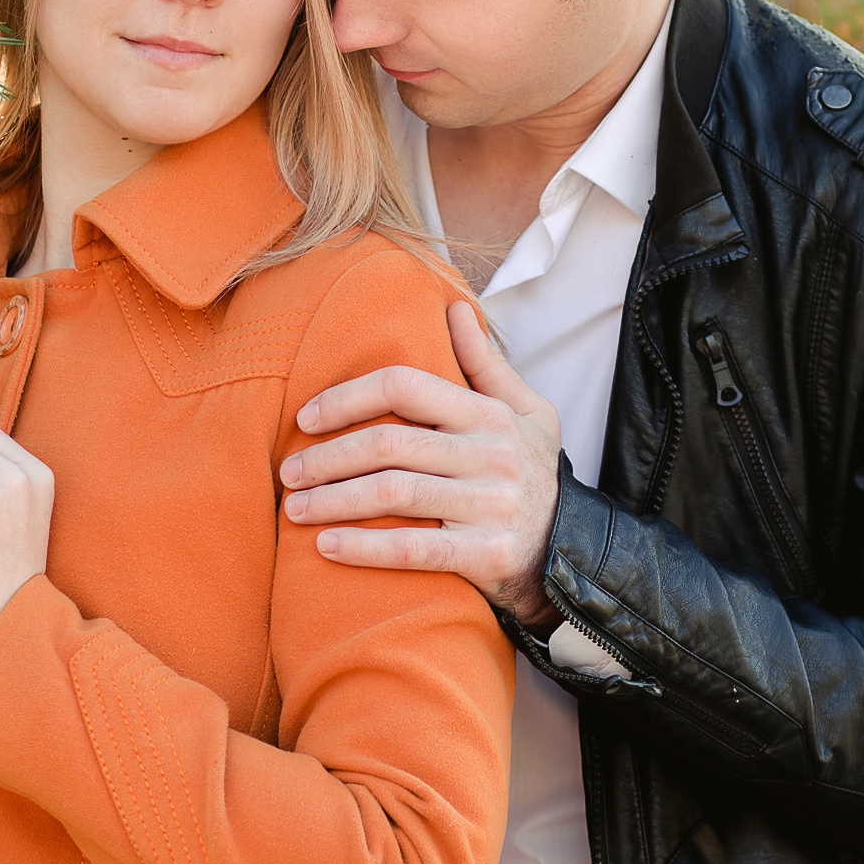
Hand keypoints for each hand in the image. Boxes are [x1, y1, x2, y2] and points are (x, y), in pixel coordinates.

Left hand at [281, 303, 563, 624]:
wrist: (576, 548)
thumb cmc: (535, 471)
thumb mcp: (524, 410)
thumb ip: (484, 363)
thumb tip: (453, 308)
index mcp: (489, 414)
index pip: (405, 386)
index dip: (347, 398)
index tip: (305, 417)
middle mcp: (491, 454)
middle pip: (390, 444)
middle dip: (327, 457)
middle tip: (287, 471)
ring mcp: (490, 505)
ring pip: (395, 494)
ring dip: (333, 500)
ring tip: (294, 509)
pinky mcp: (486, 555)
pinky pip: (415, 549)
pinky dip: (366, 548)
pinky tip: (326, 547)